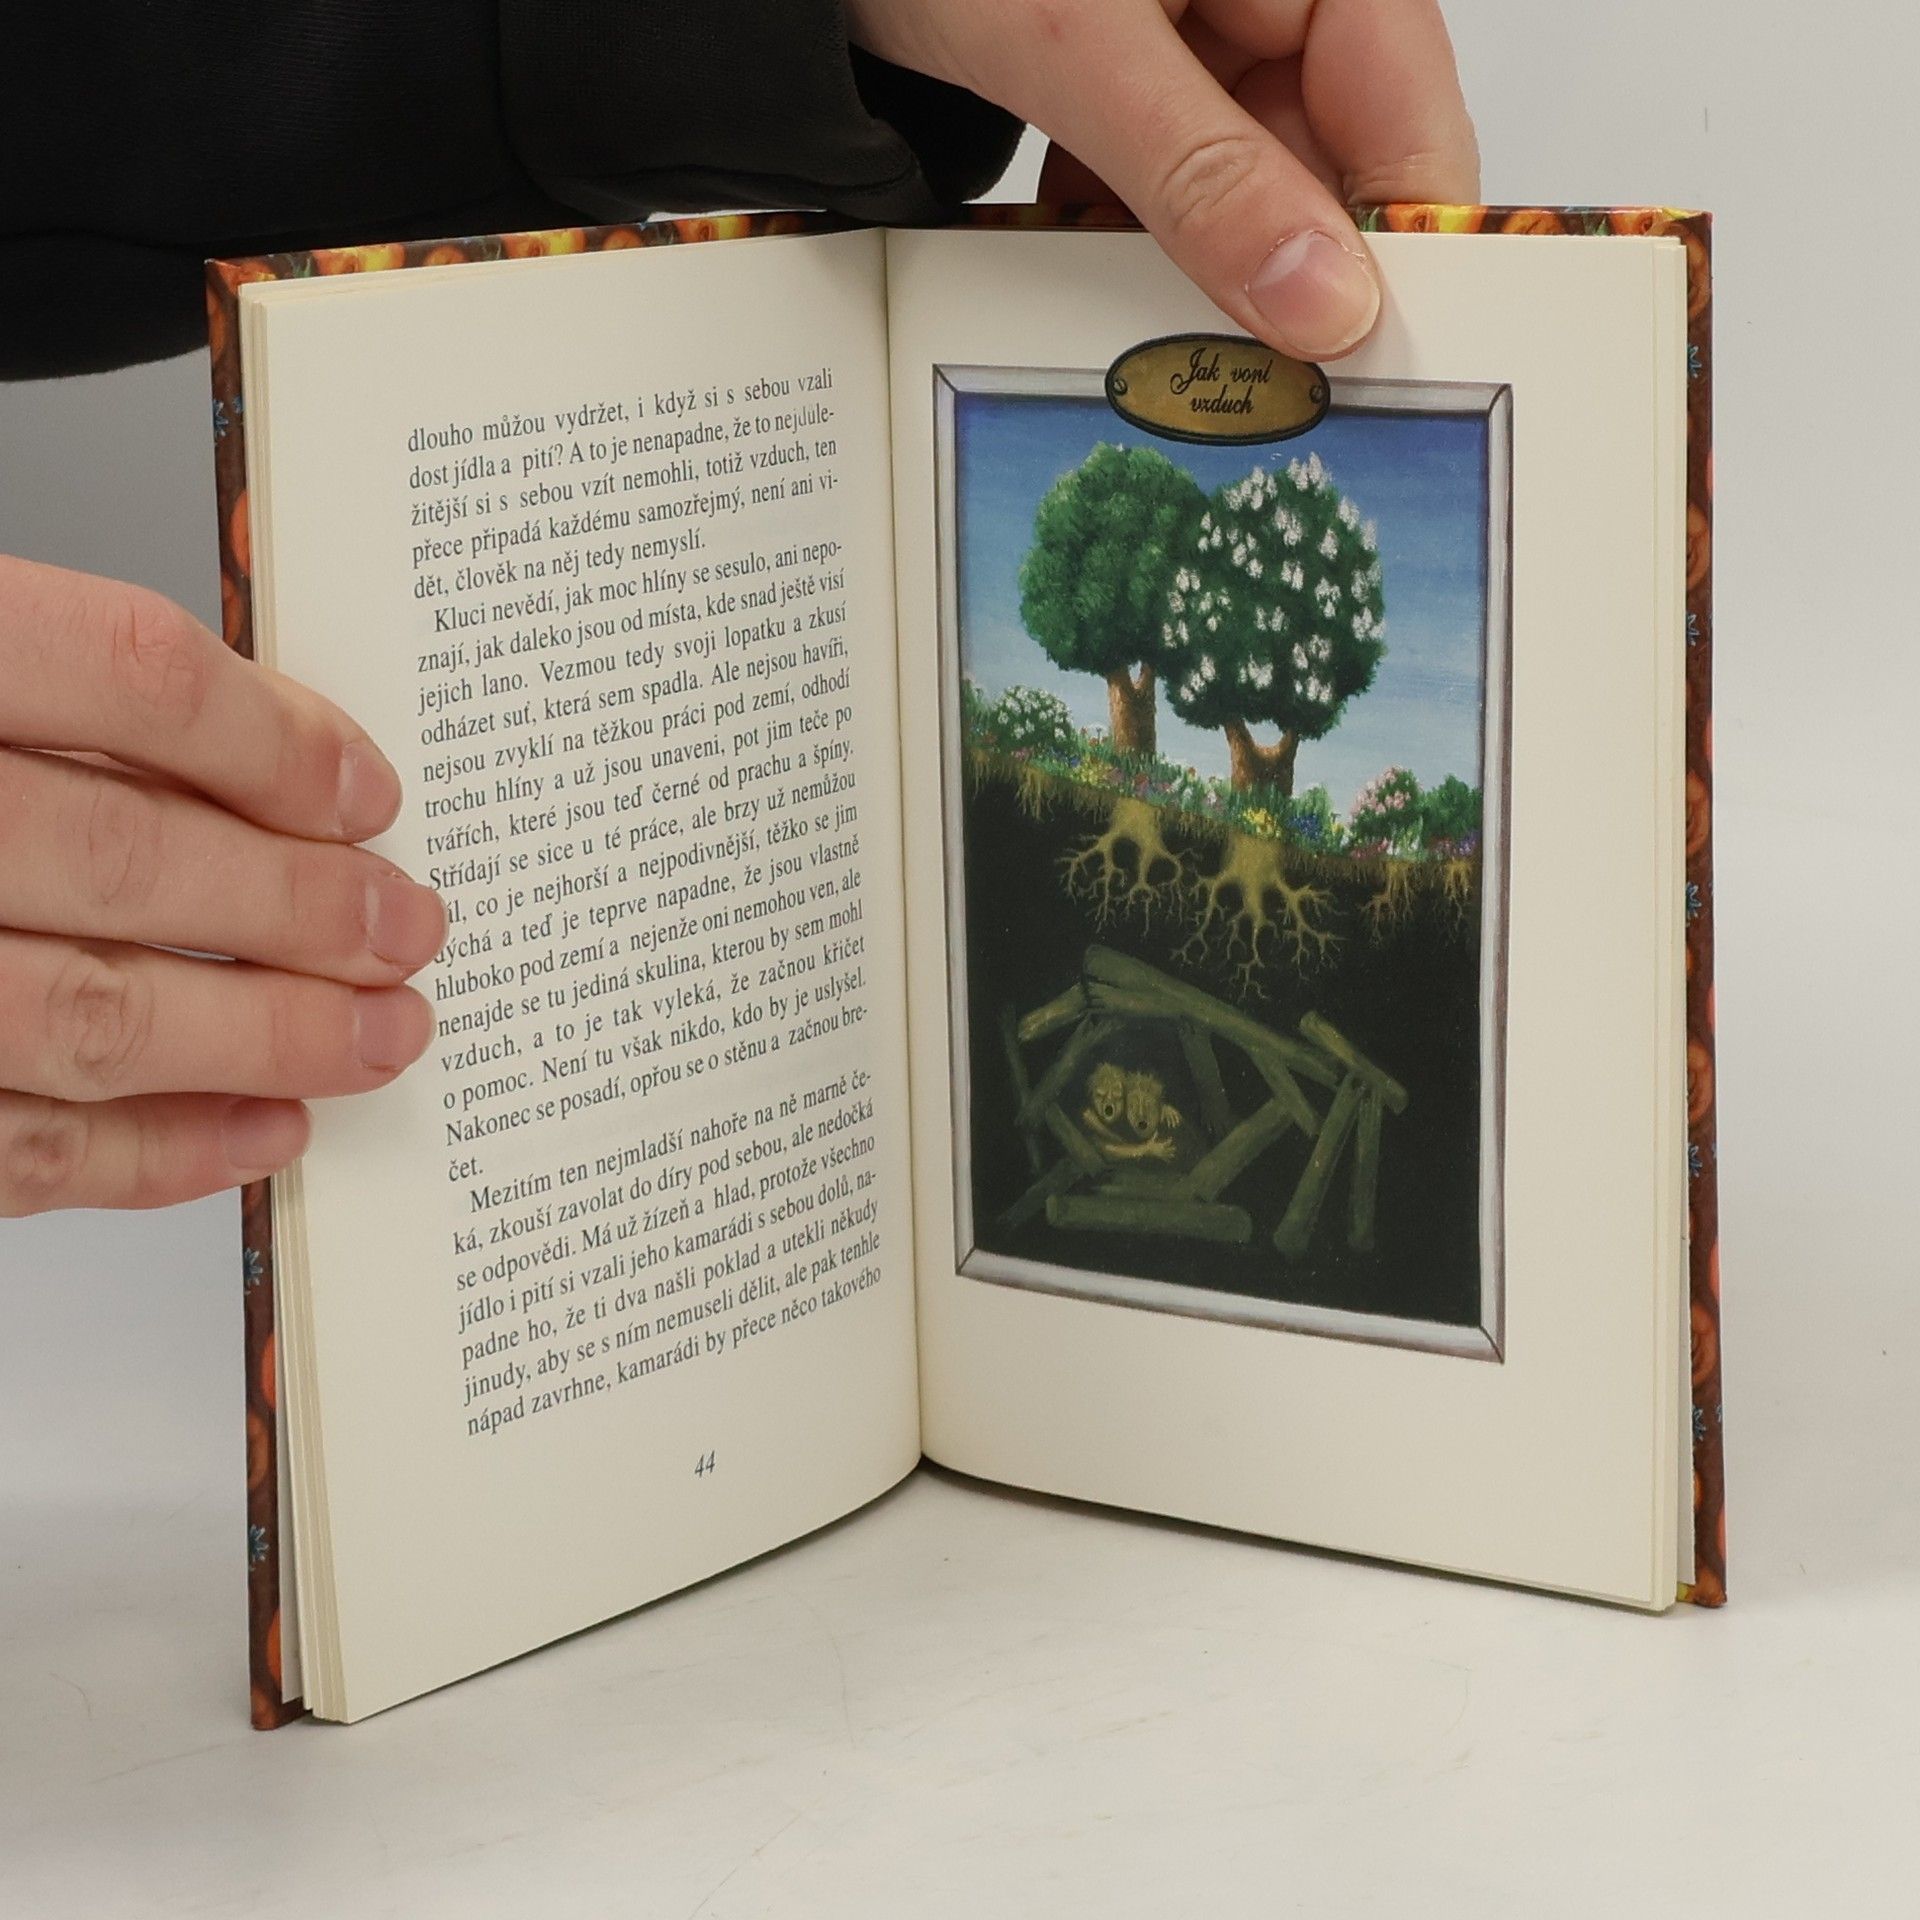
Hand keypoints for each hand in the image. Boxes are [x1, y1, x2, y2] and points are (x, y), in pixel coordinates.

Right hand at [0, 557, 443, 1214]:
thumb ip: (47, 693)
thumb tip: (266, 747)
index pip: (121, 676)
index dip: (272, 738)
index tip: (367, 791)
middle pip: (125, 858)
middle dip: (299, 907)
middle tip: (408, 929)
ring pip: (87, 1018)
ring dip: (261, 1038)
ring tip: (379, 1035)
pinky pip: (15, 1152)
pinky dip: (153, 1155)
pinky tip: (257, 1134)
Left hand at [847, 0, 1477, 358]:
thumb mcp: (1075, 43)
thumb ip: (1202, 175)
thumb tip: (1321, 302)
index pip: (1406, 104)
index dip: (1399, 235)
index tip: (1375, 353)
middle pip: (1326, 154)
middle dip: (1287, 269)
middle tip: (1266, 388)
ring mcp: (1196, 25)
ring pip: (1240, 178)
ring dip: (1197, 262)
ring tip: (1167, 343)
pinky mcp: (1126, 64)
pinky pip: (1160, 171)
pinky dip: (1126, 228)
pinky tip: (1091, 275)